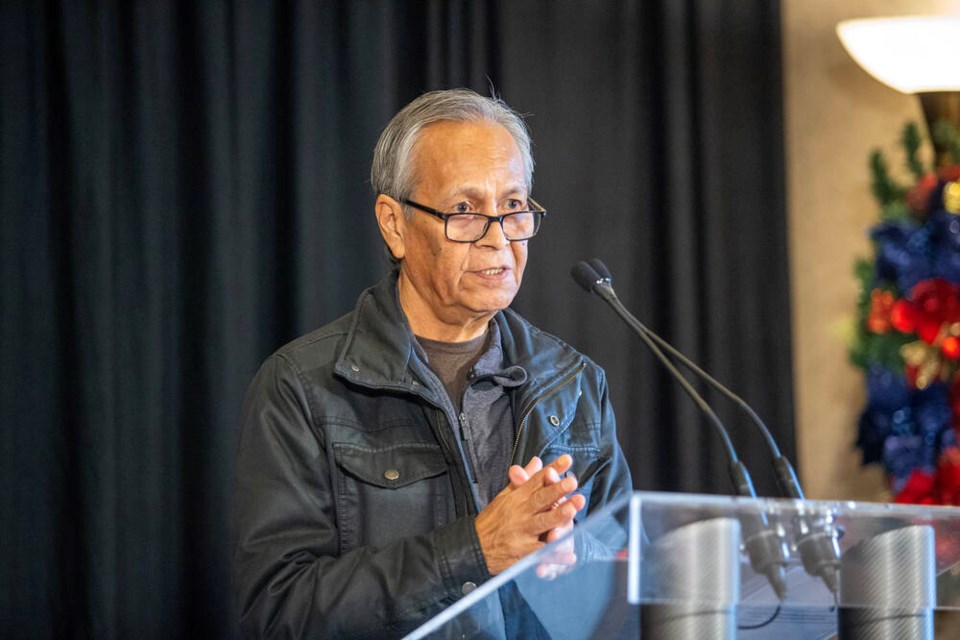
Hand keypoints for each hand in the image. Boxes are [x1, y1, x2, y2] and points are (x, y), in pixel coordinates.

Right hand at [475, 454, 585, 574]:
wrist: (473, 546)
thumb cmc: (492, 520)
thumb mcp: (504, 496)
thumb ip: (523, 480)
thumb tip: (538, 461)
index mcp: (517, 497)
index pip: (537, 480)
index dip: (552, 469)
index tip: (567, 460)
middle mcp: (520, 512)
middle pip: (541, 499)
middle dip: (556, 490)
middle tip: (572, 482)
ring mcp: (521, 532)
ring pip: (542, 523)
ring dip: (558, 516)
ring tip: (572, 510)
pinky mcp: (522, 552)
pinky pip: (541, 553)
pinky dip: (555, 555)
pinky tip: (570, 556)